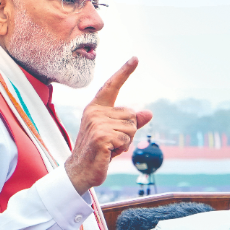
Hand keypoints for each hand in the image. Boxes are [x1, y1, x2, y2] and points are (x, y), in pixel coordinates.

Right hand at [65, 57, 152, 192]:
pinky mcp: (101, 136)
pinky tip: (108, 154)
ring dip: (125, 142)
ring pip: (131, 128)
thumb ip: (131, 122)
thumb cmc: (99, 152)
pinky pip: (126, 139)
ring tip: (109, 148)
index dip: (124, 72)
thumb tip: (148, 113)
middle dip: (128, 133)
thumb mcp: (116, 133)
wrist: (80, 172)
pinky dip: (122, 149)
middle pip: (131, 115)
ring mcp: (96, 123)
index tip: (136, 58)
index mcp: (96, 108)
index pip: (112, 86)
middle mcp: (95, 112)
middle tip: (112, 143)